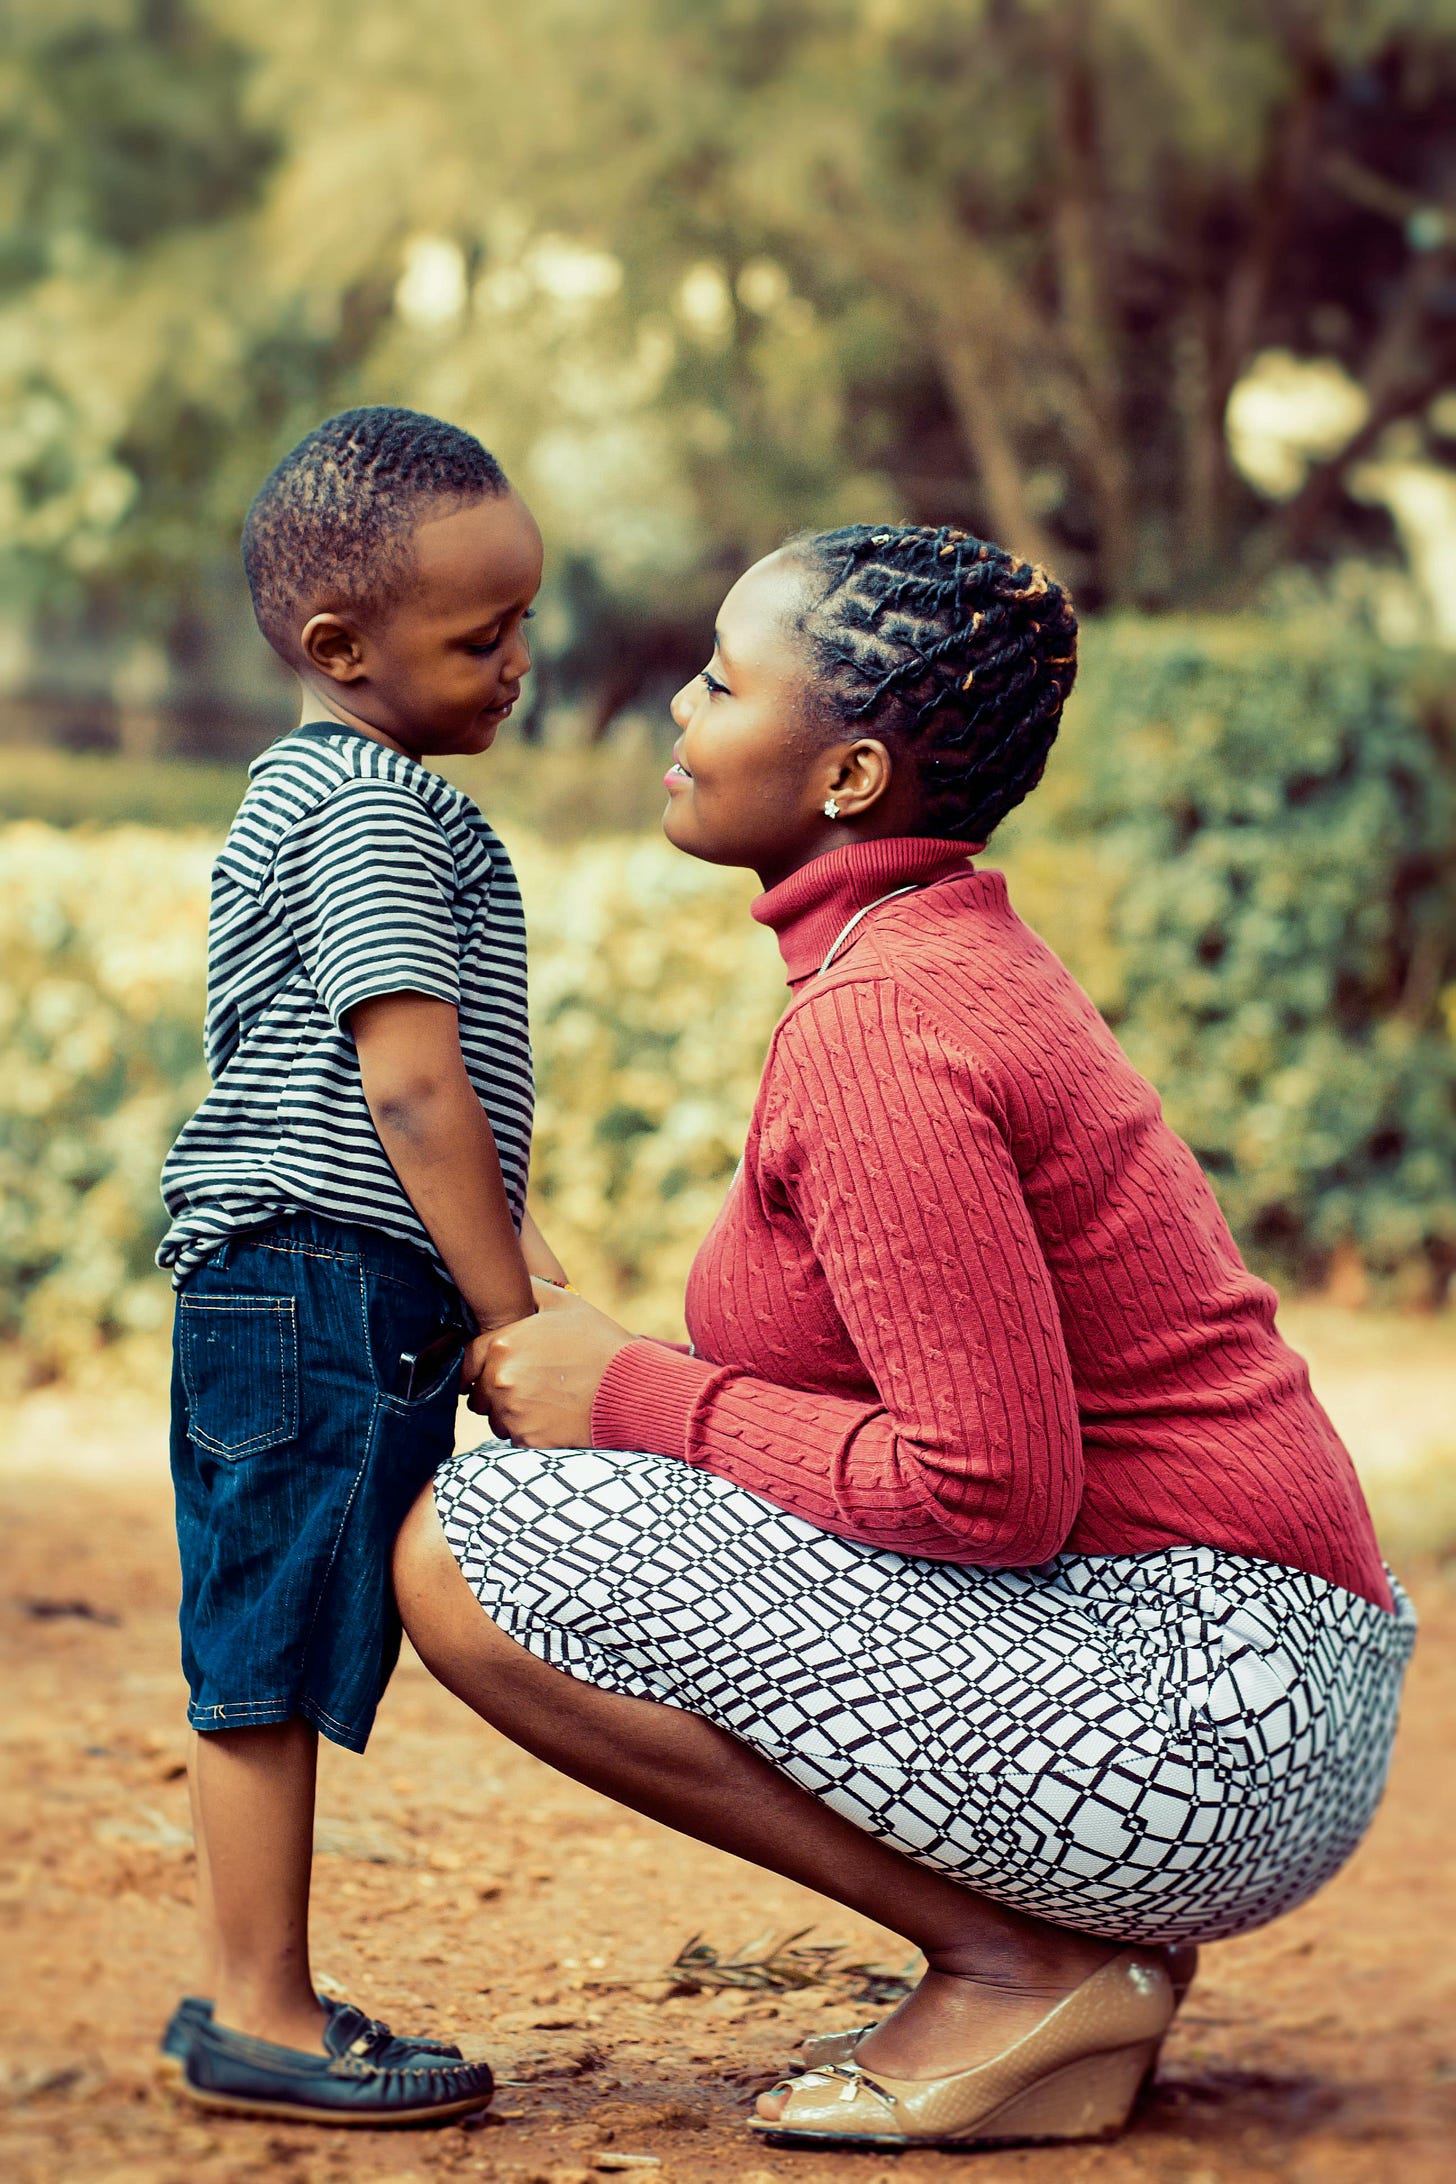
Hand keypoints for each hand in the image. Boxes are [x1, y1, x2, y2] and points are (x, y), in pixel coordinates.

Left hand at [471, 1280, 632, 1446]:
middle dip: (494, 1390)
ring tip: (544, 1399)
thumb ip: (527, 1289)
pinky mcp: (529, 1439)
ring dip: (510, 1412)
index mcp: (503, 1345)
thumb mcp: (564, 1303)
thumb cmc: (599, 1343)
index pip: (465, 1361)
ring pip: (495, 1418)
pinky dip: (529, 1431)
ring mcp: (514, 1413)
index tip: (492, 1367)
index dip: (477, 1364)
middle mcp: (501, 1380)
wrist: (632, 1389)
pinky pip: (515, 1437)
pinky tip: (555, 1416)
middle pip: (477, 1394)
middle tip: (527, 1383)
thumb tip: (506, 1277)